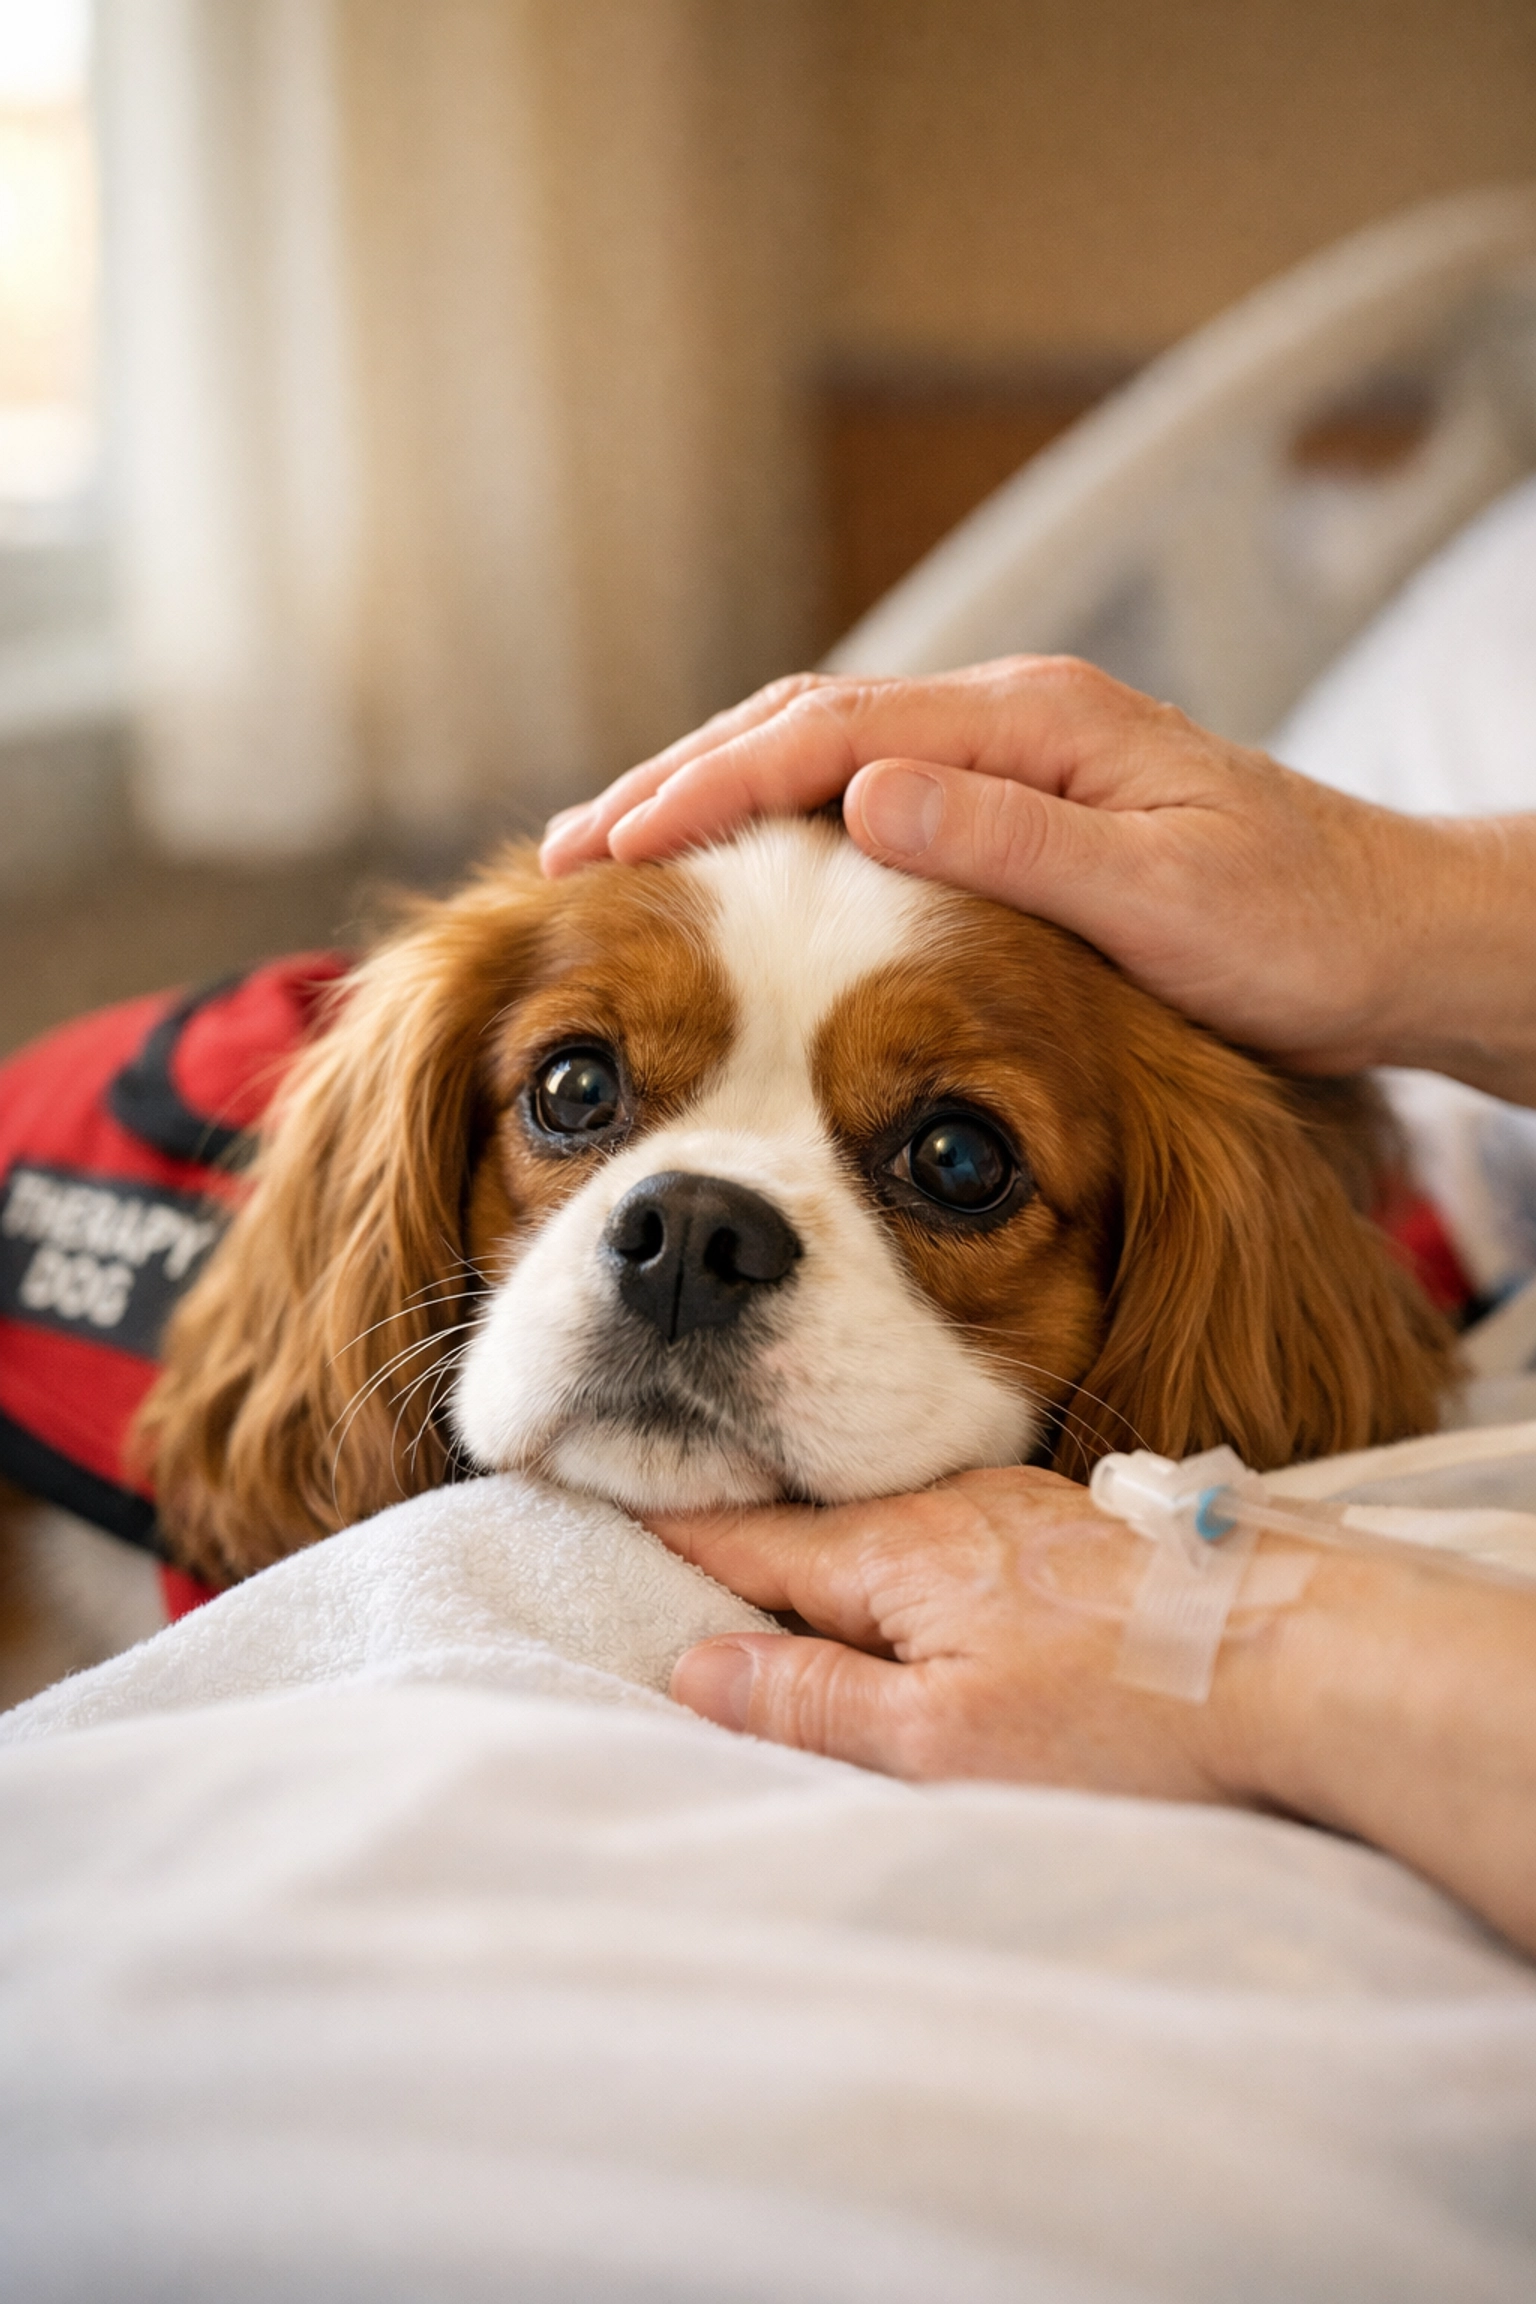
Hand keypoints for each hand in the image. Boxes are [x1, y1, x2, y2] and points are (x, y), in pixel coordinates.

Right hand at [541, 658, 1535, 1101]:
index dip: (710, 789)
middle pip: (803, 729)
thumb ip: (1012, 847)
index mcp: (1037, 725)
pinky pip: (863, 809)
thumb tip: (860, 802)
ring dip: (715, 805)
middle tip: (566, 852)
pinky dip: (778, 836)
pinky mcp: (1014, 817)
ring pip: (823, 763)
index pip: (831, 732)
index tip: (613, 847)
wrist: (1392, 940)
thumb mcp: (1162, 898)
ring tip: (614, 862)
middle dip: (677, 786)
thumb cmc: (1300, 928)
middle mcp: (1011, 727)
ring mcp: (1008, 768)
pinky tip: (735, 884)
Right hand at [650, 1465, 1535, 1955]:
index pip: (738, 1538)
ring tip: (777, 1583)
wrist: (1309, 1660)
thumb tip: (691, 1667)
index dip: (660, 1537)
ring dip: (829, 1554)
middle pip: (809, 1527)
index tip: (587, 1513)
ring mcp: (1022, 1508)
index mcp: (893, 1549)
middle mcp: (950, 1504)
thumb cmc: (1128, 1718)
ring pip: (889, 1529)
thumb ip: (811, 1698)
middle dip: (735, 1542)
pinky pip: (957, 1539)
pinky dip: (910, 1563)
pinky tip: (923, 1595)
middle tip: (655, 1546)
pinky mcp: (1081, 1531)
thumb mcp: (945, 1742)